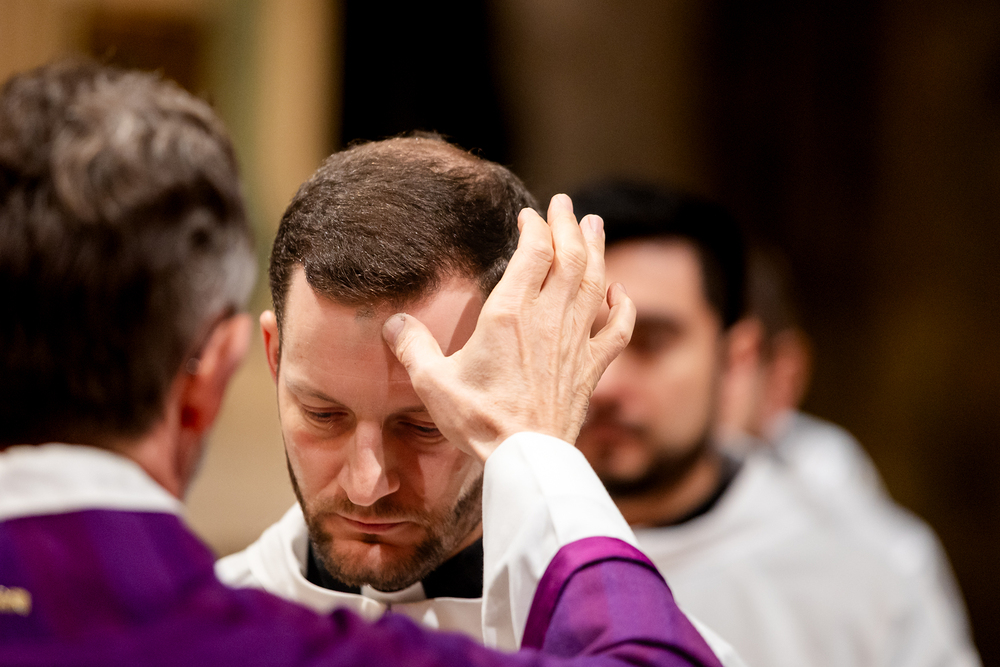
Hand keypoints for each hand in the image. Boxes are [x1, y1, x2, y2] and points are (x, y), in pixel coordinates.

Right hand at [381, 193, 635, 460]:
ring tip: (596, 225)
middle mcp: (549, 319)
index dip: (535, 227)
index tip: (529, 216)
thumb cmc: (478, 420)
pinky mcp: (590, 369)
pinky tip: (620, 293)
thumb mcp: (432, 382)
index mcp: (511, 314)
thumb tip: (394, 323)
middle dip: (570, 225)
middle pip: (570, 257)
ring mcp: (575, 343)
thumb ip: (413, 347)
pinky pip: (616, 330)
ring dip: (597, 251)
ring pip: (595, 284)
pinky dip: (621, 307)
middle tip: (567, 205)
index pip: (534, 251)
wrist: (525, 459)